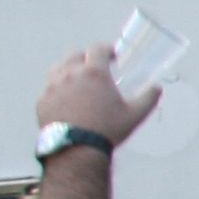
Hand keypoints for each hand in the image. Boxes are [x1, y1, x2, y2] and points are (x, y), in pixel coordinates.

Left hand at [36, 45, 161, 145]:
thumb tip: (157, 88)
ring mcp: (53, 86)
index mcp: (94, 73)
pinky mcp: (42, 100)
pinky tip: (66, 99)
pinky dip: (58, 88)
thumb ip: (149, 98)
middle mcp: (70, 74)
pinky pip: (49, 87)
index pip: (98, 49)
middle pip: (74, 54)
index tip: (113, 56)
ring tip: (77, 81)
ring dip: (69, 69)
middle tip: (94, 67)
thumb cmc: (107, 129)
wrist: (76, 149)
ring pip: (58, 68)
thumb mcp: (135, 115)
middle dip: (86, 57)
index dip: (107, 49)